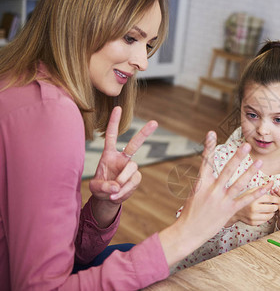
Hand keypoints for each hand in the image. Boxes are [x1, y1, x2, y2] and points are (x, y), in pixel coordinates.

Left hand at [89, 106, 156, 226]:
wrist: (108, 199)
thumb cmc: (100, 189)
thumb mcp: (95, 188)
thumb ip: (103, 186)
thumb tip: (116, 186)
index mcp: (109, 155)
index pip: (111, 136)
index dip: (114, 122)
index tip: (118, 108)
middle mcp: (122, 159)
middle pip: (134, 144)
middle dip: (144, 133)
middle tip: (155, 122)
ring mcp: (130, 168)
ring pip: (132, 168)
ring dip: (122, 180)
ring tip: (114, 191)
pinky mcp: (136, 178)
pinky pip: (133, 182)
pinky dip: (125, 190)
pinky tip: (117, 195)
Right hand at [159, 131, 271, 265]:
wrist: (188, 231)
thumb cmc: (191, 211)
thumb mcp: (195, 193)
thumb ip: (204, 181)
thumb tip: (208, 169)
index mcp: (201, 183)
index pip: (206, 161)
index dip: (208, 147)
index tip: (211, 133)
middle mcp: (212, 190)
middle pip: (227, 170)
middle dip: (237, 157)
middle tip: (246, 145)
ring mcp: (221, 200)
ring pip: (239, 184)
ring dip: (250, 172)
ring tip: (259, 163)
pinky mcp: (229, 210)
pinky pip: (246, 200)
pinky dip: (257, 193)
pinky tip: (266, 187)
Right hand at [225, 187, 279, 226]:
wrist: (233, 210)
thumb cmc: (243, 198)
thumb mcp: (251, 190)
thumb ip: (263, 187)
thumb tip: (272, 182)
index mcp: (253, 198)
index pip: (270, 199)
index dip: (277, 199)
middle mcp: (253, 208)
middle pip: (272, 208)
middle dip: (276, 206)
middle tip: (276, 205)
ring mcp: (253, 216)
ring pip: (270, 215)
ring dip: (272, 212)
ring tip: (271, 209)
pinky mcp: (253, 223)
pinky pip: (265, 220)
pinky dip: (267, 217)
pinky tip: (264, 213)